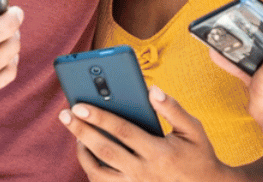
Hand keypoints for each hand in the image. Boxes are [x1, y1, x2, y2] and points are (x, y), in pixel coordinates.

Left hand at [59, 85, 230, 180]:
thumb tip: (152, 89)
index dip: (99, 117)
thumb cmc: (198, 155)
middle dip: (81, 131)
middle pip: (104, 150)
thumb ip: (173, 109)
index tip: (79, 105)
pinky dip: (91, 168)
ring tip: (75, 133)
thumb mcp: (193, 130)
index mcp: (159, 153)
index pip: (122, 132)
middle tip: (64, 114)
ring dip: (82, 152)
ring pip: (99, 172)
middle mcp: (144, 172)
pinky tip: (88, 152)